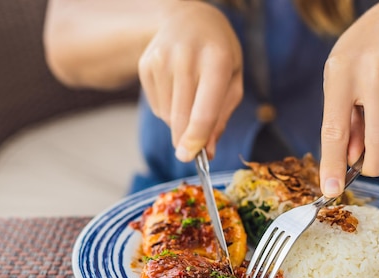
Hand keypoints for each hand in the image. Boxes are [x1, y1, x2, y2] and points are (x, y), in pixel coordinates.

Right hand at [138, 2, 242, 161]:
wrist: (188, 19)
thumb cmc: (218, 53)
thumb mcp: (233, 80)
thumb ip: (222, 116)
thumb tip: (207, 151)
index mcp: (216, 60)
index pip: (203, 111)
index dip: (197, 139)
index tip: (191, 157)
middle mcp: (186, 58)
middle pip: (181, 118)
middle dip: (186, 140)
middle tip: (191, 150)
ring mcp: (161, 60)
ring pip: (168, 116)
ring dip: (180, 123)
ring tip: (190, 100)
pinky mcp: (145, 65)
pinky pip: (157, 107)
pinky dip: (168, 111)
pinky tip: (177, 91)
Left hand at [319, 1, 378, 197]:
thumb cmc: (360, 60)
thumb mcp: (340, 83)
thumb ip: (345, 122)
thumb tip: (354, 161)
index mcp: (340, 73)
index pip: (335, 129)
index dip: (333, 164)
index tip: (331, 190)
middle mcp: (372, 67)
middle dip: (375, 163)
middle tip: (371, 168)